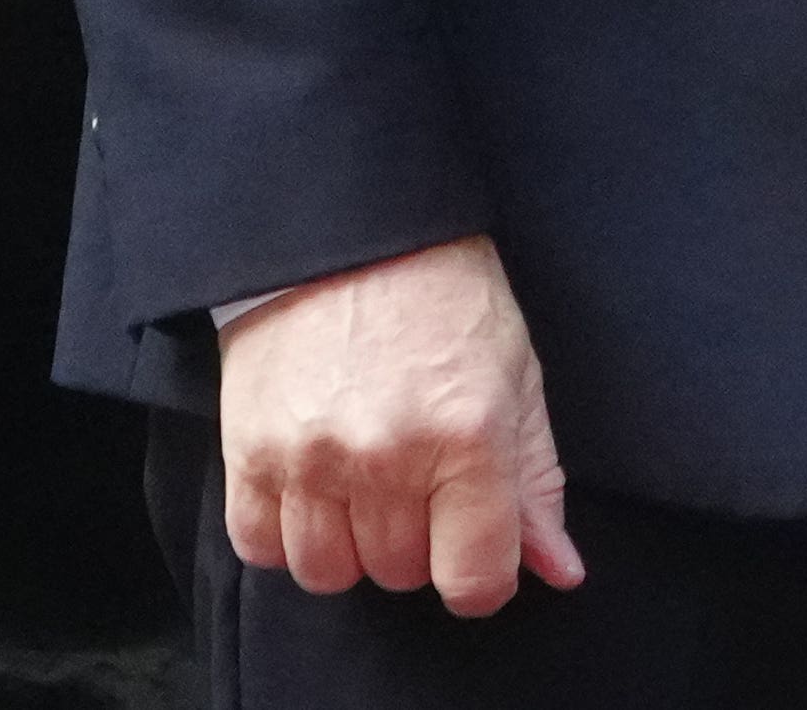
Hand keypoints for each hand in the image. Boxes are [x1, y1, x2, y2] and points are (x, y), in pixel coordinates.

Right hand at [215, 235, 587, 611]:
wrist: (352, 227)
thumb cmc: (445, 295)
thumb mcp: (516, 376)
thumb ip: (536, 483)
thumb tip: (558, 571)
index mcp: (467, 438)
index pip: (474, 580)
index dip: (481, 577)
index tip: (474, 549)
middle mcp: (387, 457)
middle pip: (401, 574)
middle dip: (417, 542)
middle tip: (416, 479)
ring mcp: (311, 457)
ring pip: (329, 573)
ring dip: (349, 544)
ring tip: (361, 484)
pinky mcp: (248, 448)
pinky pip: (259, 545)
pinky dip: (284, 531)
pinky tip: (310, 486)